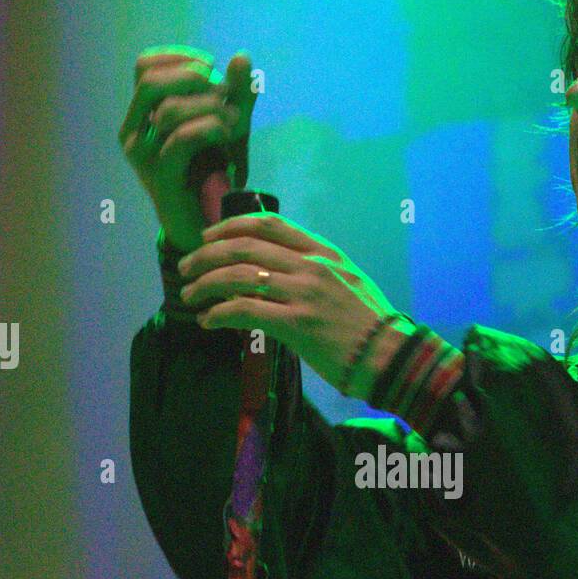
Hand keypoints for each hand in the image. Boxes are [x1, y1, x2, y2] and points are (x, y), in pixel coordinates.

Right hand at [119, 46, 256, 250]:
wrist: (210, 223)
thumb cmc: (215, 172)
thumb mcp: (228, 125)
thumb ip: (237, 93)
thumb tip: (242, 57)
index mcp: (141, 114)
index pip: (144, 66)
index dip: (179, 58)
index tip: (212, 67)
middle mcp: (134, 132)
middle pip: (149, 82)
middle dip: (192, 78)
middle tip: (224, 92)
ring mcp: (143, 156)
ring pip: (168, 110)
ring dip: (209, 107)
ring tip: (236, 120)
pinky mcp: (161, 177)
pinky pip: (181, 139)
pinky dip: (209, 128)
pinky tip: (228, 134)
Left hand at [177, 212, 414, 400]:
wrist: (391, 355)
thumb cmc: (370, 323)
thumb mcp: (348, 281)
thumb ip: (315, 270)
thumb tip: (277, 272)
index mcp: (323, 252)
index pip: (269, 224)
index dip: (231, 225)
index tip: (209, 237)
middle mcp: (311, 266)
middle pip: (244, 246)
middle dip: (206, 255)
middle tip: (186, 268)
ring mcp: (304, 293)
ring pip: (237, 276)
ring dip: (205, 284)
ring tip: (189, 296)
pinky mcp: (297, 324)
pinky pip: (244, 311)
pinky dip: (219, 314)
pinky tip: (208, 321)